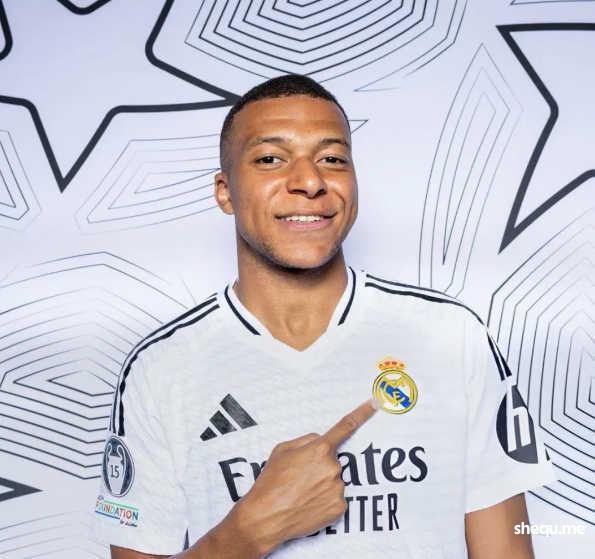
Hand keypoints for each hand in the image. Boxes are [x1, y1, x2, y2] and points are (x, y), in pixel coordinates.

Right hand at [228, 399, 377, 555]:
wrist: (265, 516)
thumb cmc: (270, 482)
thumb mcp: (282, 450)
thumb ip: (306, 441)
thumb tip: (320, 441)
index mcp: (319, 449)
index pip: (345, 426)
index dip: (363, 413)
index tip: (376, 403)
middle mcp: (333, 467)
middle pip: (332, 461)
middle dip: (319, 467)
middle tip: (299, 479)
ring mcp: (338, 488)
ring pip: (334, 480)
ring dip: (321, 485)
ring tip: (300, 494)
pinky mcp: (339, 507)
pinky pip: (335, 498)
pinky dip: (324, 501)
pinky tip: (308, 505)